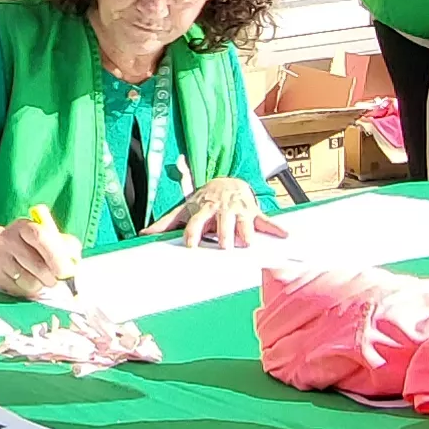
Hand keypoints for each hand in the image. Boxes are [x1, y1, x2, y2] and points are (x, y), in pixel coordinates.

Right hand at [0, 215, 82, 299]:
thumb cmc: (32, 246)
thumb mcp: (47, 237)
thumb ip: (65, 246)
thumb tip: (75, 262)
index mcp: (25, 226)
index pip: (41, 237)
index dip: (57, 256)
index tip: (67, 271)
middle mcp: (8, 239)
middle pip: (37, 264)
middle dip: (52, 277)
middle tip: (58, 281)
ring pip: (29, 281)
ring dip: (41, 285)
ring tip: (41, 280)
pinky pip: (19, 290)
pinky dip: (29, 291)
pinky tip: (28, 282)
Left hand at [147, 176, 284, 249]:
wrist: (227, 182)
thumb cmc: (204, 201)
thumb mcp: (185, 209)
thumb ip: (166, 223)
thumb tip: (143, 235)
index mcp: (203, 210)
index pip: (197, 221)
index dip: (194, 232)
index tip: (191, 244)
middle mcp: (221, 210)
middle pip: (222, 222)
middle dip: (223, 232)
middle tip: (223, 246)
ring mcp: (239, 210)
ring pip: (243, 221)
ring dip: (246, 232)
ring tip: (248, 244)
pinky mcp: (254, 212)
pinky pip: (266, 220)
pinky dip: (276, 228)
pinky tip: (285, 235)